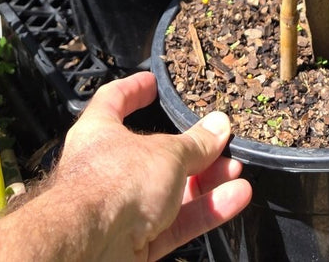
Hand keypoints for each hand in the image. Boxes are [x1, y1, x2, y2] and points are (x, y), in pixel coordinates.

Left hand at [58, 71, 250, 261]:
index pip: (114, 100)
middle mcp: (106, 169)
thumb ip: (195, 143)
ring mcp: (121, 209)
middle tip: (222, 141)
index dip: (135, 89)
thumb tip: (219, 125)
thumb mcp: (166, 153)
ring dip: (206, 181)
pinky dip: (203, 211)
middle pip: (155, 154)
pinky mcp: (135, 243)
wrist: (90, 249)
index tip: (156, 82)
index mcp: (99, 132)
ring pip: (170, 191)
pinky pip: (174, 223)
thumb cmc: (116, 183)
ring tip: (237, 169)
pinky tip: (235, 198)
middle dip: (192, 149)